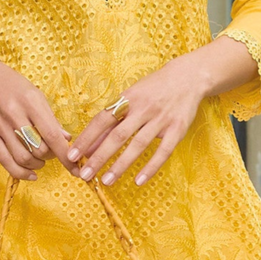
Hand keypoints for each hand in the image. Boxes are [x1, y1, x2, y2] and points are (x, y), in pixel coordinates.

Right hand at [0, 52, 70, 180]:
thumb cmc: (10, 83)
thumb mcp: (34, 93)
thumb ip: (50, 117)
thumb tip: (66, 139)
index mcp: (30, 101)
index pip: (52, 135)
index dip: (66, 155)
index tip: (75, 167)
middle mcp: (14, 114)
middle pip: (39, 149)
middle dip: (51, 157)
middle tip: (52, 153)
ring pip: (23, 158)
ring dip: (37, 165)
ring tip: (40, 161)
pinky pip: (5, 161)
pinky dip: (21, 172)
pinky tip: (30, 174)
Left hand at [68, 39, 257, 187]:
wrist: (189, 77)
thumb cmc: (153, 89)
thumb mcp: (131, 97)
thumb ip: (112, 120)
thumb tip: (90, 144)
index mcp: (127, 99)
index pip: (102, 120)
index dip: (86, 138)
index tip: (72, 155)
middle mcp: (143, 109)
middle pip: (117, 136)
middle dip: (99, 156)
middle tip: (85, 174)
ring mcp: (161, 120)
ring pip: (138, 145)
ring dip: (120, 165)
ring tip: (106, 181)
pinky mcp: (177, 130)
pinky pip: (163, 152)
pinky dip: (151, 168)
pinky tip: (138, 181)